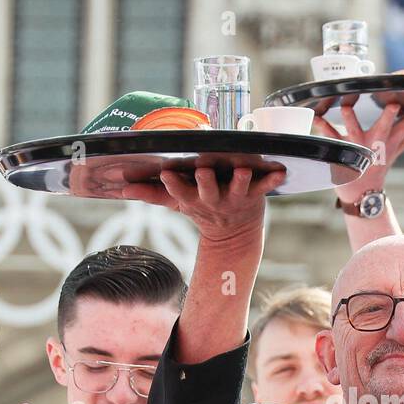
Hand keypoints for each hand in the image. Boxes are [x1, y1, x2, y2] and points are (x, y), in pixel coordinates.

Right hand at [121, 166, 284, 242]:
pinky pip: (265, 187)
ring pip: (237, 189)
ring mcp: (235, 197)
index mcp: (193, 199)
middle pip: (207, 190)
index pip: (179, 192)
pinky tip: (281, 172)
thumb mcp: (176, 202)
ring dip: (239, 181)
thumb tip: (122, 187)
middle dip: (205, 181)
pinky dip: (273, 180)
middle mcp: (213, 199)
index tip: (167, 173)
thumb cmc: (202, 208)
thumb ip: (151, 193)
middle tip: (204, 170)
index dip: (174, 185)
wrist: (234, 234)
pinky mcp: (254, 195)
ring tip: (242, 171)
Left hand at [317, 102, 403, 203]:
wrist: (361, 192)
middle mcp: (373, 144)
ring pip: (354, 132)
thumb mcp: (396, 151)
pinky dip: (322, 127)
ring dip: (350, 120)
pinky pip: (329, 138)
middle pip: (383, 128)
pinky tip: (316, 116)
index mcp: (387, 142)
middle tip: (394, 105)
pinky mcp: (339, 151)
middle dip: (389, 117)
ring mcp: (356, 148)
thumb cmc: (378, 166)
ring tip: (347, 107)